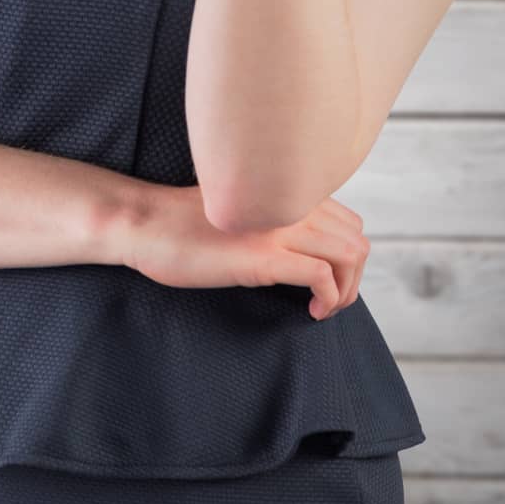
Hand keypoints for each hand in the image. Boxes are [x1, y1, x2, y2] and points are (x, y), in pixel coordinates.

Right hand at [124, 185, 369, 319]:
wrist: (147, 225)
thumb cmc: (184, 225)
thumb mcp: (242, 214)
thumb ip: (272, 219)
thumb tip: (301, 250)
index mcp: (284, 192)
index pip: (349, 222)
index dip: (346, 258)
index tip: (326, 282)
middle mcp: (288, 204)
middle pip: (357, 240)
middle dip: (353, 279)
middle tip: (327, 301)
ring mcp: (279, 229)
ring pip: (349, 255)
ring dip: (346, 291)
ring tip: (322, 309)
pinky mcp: (264, 257)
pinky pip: (322, 276)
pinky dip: (328, 299)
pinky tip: (310, 312)